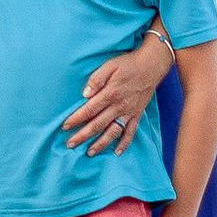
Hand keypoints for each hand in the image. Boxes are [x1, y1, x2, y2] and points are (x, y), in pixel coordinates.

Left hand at [60, 28, 174, 154]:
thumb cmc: (128, 64)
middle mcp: (119, 106)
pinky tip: (117, 153)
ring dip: (100, 144)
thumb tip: (85, 94)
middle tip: (70, 144)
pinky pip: (130, 133)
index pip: (89, 110)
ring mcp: (128, 113)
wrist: (151, 65)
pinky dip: (124, 144)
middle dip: (82, 136)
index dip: (76, 119)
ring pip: (112, 132)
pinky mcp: (137, 115)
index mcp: (110, 93)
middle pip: (98, 125)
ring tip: (89, 152)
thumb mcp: (110, 65)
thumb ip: (97, 79)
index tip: (65, 126)